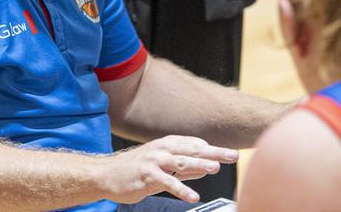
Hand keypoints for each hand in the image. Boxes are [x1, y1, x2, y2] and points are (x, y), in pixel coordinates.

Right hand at [99, 135, 237, 204]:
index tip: (231, 154)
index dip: (214, 149)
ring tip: (215, 169)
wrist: (107, 175)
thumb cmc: (135, 170)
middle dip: (215, 153)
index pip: (195, 145)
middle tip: (233, 156)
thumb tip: (205, 169)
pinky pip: (167, 183)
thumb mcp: (162, 166)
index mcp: (168, 144)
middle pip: (193, 150)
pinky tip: (193, 196)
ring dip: (199, 165)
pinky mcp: (147, 176)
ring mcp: (154, 161)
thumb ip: (184, 168)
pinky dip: (181, 189)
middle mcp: (162, 149)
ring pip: (181, 162)